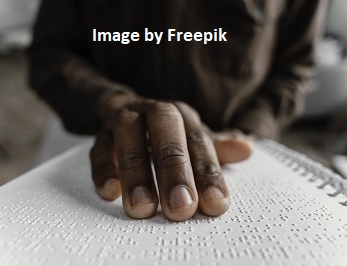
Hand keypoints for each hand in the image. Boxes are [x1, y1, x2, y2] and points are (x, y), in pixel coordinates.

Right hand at [90, 92, 252, 220]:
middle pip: (166, 132)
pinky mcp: (101, 134)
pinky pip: (99, 149)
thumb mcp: (193, 137)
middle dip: (174, 170)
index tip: (215, 204)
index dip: (208, 173)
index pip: (199, 142)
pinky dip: (103, 170)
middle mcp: (155, 112)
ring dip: (136, 172)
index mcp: (182, 115)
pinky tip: (110, 192)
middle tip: (180, 208)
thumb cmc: (166, 131)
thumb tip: (247, 148)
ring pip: (129, 137)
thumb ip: (216, 147)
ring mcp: (125, 120)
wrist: (127, 109)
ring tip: (143, 208)